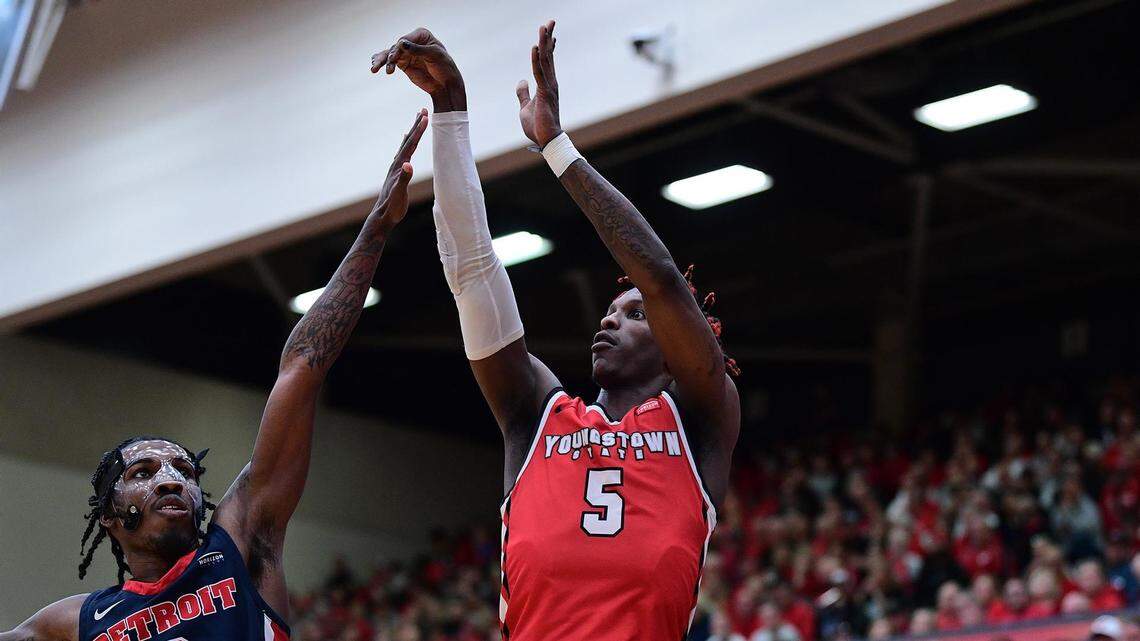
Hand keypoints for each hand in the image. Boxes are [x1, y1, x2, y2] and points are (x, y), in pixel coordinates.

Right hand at [372, 28, 465, 111]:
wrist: (446, 84)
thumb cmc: (444, 66)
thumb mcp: (434, 56)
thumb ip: (418, 50)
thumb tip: (401, 44)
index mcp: (421, 35)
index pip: (405, 40)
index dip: (398, 49)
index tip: (394, 58)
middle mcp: (412, 42)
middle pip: (396, 47)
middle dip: (388, 57)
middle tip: (384, 66)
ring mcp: (406, 53)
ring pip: (390, 54)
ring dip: (381, 61)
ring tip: (374, 69)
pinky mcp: (403, 64)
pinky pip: (390, 62)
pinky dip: (382, 63)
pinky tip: (374, 66)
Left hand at [373, 109, 428, 230]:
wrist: (383, 216)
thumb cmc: (392, 207)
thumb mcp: (400, 194)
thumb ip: (404, 179)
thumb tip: (409, 164)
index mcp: (399, 166)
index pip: (411, 144)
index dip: (419, 130)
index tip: (426, 116)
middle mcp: (397, 163)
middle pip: (408, 140)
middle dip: (417, 125)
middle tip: (424, 110)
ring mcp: (396, 167)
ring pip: (406, 145)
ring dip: (413, 132)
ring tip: (418, 120)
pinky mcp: (397, 172)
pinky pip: (403, 152)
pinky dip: (406, 144)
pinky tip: (405, 141)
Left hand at [516, 20, 562, 147]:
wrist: (546, 139)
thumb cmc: (538, 125)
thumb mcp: (525, 107)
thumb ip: (522, 93)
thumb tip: (521, 81)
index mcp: (547, 85)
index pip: (547, 62)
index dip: (548, 47)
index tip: (550, 33)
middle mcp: (551, 83)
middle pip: (548, 56)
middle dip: (548, 38)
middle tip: (550, 21)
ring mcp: (549, 87)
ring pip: (545, 60)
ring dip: (544, 43)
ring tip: (544, 27)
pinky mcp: (545, 93)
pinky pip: (540, 72)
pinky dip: (536, 59)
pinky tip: (535, 47)